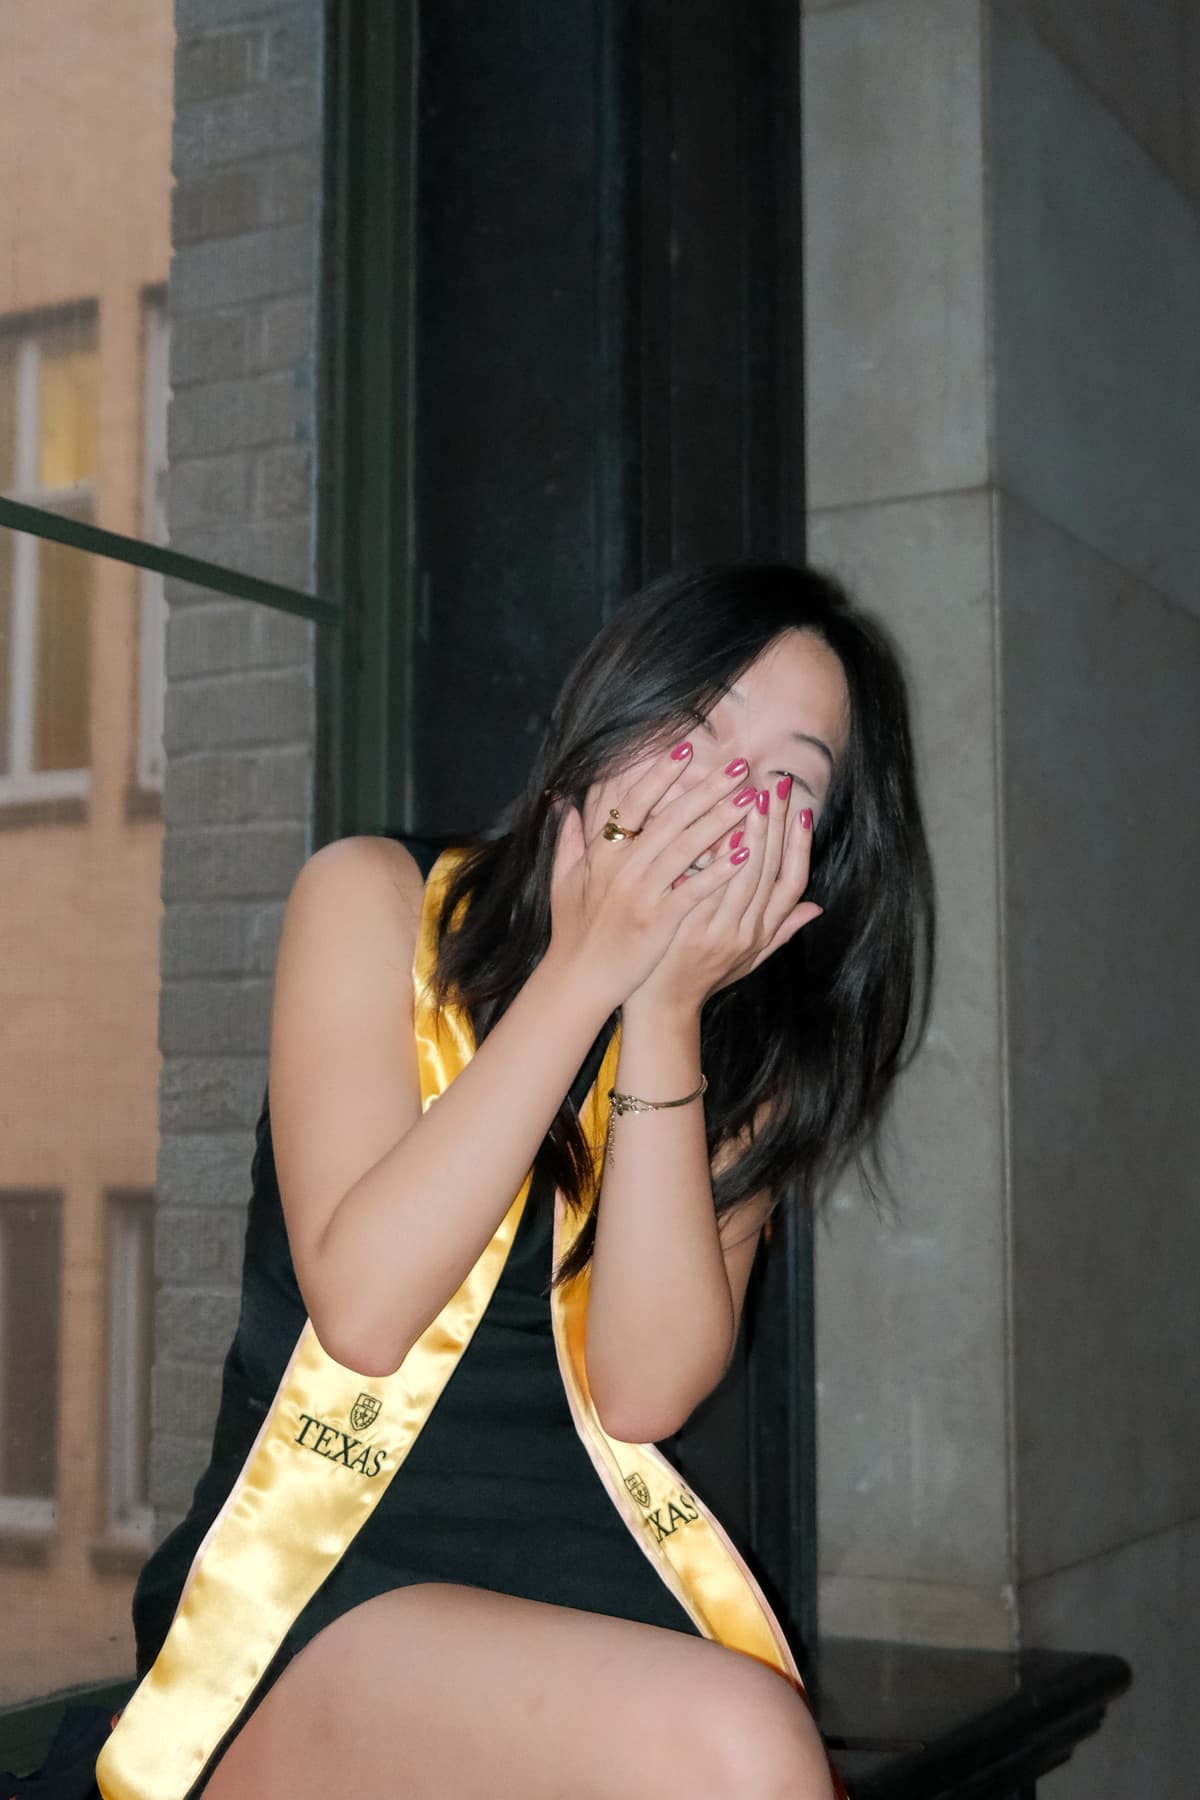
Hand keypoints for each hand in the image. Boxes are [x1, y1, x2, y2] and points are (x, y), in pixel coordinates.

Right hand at [546, 742, 764, 1008]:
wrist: (578, 979)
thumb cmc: (573, 931)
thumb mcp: (562, 880)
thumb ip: (567, 839)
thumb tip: (563, 804)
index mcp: (602, 853)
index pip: (635, 803)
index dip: (662, 774)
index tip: (688, 750)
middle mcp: (622, 867)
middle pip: (671, 818)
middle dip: (707, 789)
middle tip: (739, 766)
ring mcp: (641, 893)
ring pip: (687, 847)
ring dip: (721, 820)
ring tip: (751, 800)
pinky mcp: (659, 920)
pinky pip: (694, 888)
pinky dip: (719, 870)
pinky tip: (745, 853)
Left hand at [621, 777, 822, 1015]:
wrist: (661, 1010)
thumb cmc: (702, 978)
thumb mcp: (747, 960)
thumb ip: (779, 932)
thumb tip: (816, 909)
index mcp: (760, 934)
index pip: (792, 883)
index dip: (800, 847)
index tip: (803, 811)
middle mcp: (745, 932)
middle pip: (769, 871)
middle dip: (776, 825)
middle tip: (777, 785)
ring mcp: (715, 932)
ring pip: (742, 877)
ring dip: (750, 835)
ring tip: (752, 797)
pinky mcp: (686, 931)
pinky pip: (705, 889)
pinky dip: (714, 861)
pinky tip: (717, 831)